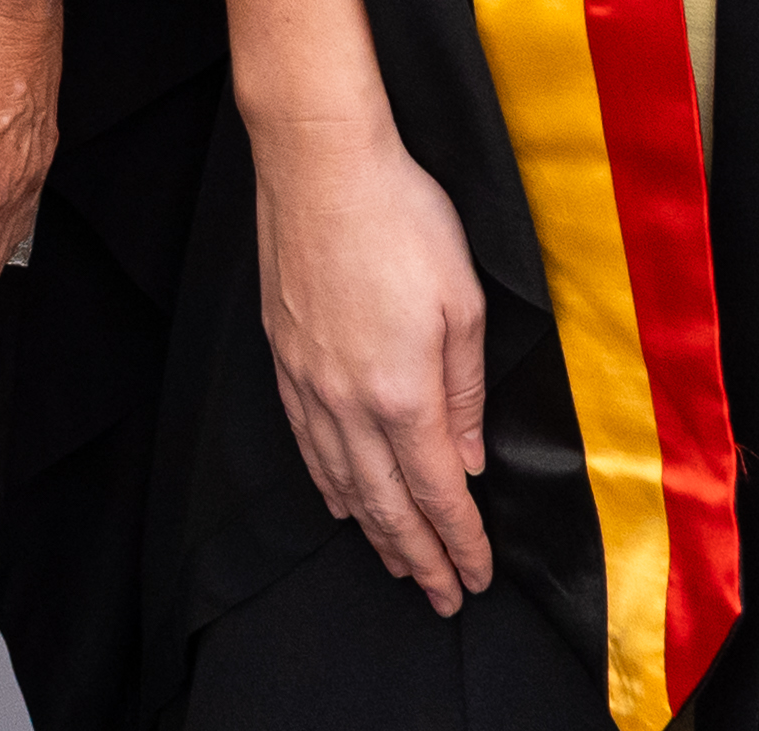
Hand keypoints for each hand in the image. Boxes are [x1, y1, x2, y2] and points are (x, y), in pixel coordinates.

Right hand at [253, 113, 493, 614]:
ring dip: (373, 531)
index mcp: (404, 391)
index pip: (438, 492)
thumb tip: (468, 457)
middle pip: (386, 504)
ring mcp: (309, 382)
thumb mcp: (465, 302)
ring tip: (398, 562)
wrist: (320, 164)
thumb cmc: (401, 217)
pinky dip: (327, 484)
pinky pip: (306, 444)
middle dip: (419, 557)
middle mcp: (349, 401)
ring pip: (341, 482)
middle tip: (440, 595)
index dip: (460, 542)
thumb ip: (467, 390)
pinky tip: (337, 500)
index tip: (475, 576)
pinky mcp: (284, 357)